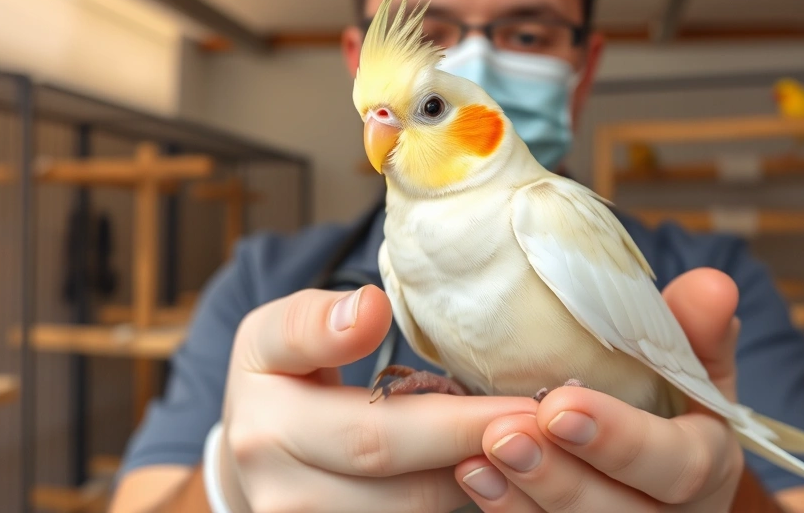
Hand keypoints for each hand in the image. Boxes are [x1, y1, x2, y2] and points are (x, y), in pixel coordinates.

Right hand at [217, 286, 536, 512]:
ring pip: (414, 511)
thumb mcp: (280, 333)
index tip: (519, 400)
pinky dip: (462, 500)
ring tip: (531, 442)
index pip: (366, 419)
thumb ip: (317, 320)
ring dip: (479, 477)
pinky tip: (497, 473)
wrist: (253, 453)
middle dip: (481, 440)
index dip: (452, 419)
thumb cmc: (282, 378)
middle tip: (551, 421)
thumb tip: (368, 310)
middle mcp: (276, 482)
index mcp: (264, 414)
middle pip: (397, 471)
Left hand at [455, 268, 745, 511]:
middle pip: (620, 511)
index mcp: (706, 465)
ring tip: (476, 458)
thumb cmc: (672, 405)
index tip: (560, 405)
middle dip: (560, 476)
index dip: (620, 439)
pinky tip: (472, 476)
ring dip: (523, 496)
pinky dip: (508, 509)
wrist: (655, 466)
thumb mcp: (693, 369)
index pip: (676, 464)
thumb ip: (697, 331)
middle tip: (504, 436)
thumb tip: (712, 284)